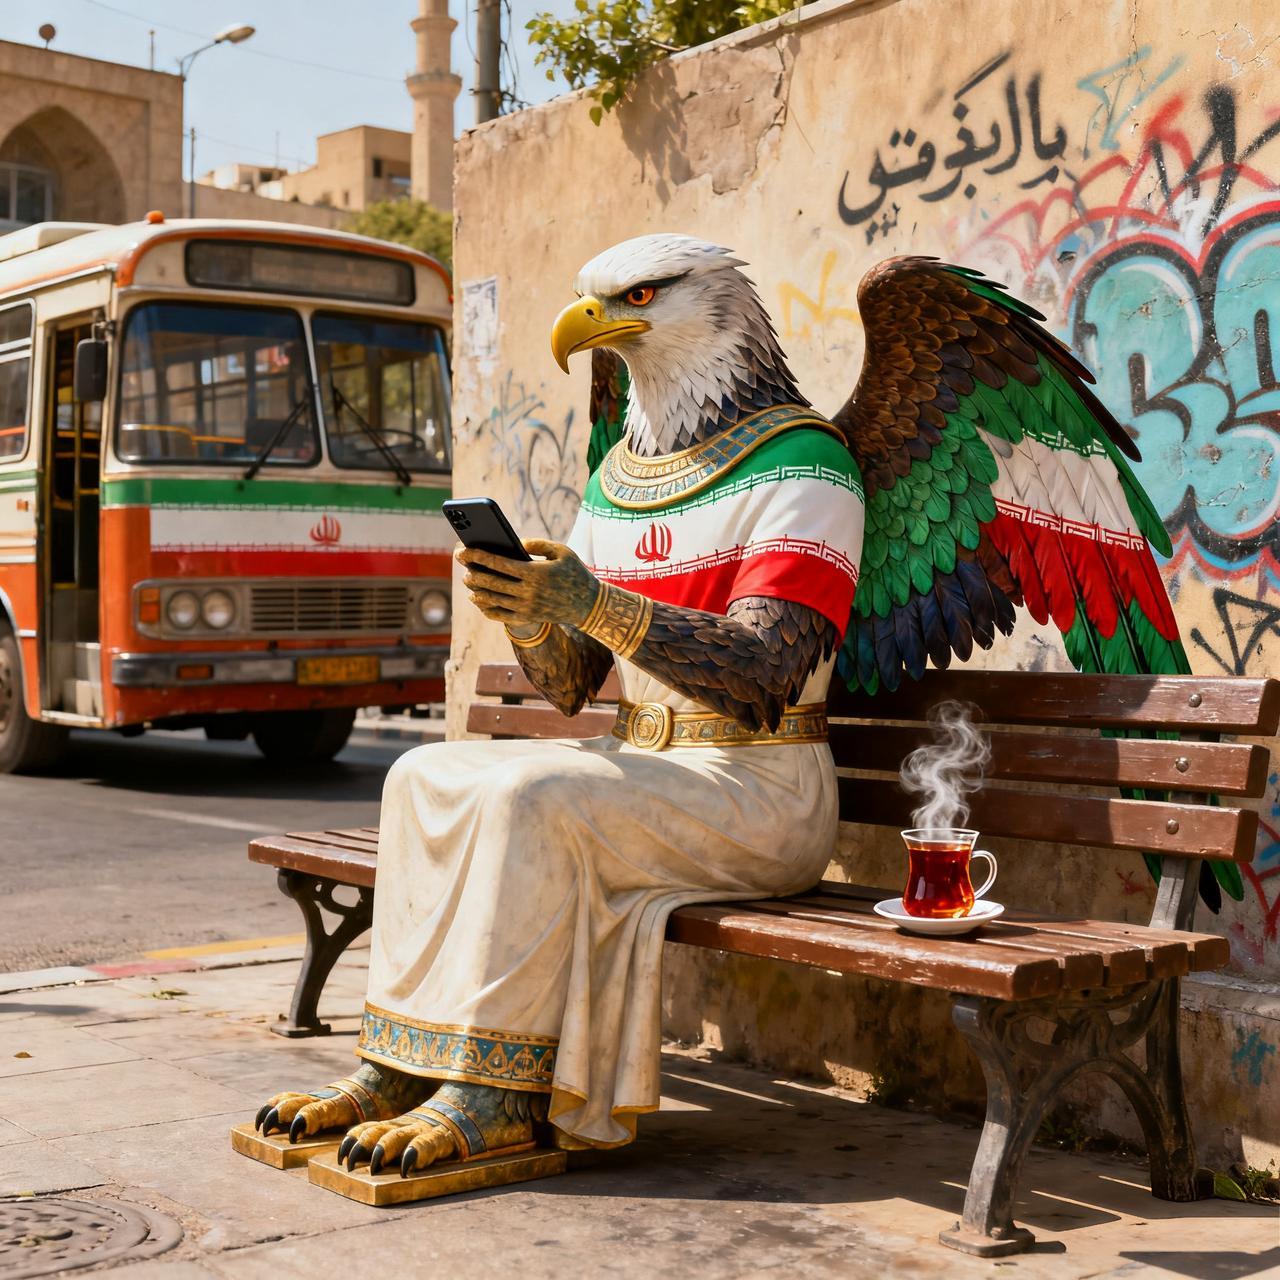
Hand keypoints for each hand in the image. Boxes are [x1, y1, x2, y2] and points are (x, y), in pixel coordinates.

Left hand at [458, 539, 600, 629]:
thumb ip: (538, 543)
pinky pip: (500, 616)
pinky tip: (479, 601)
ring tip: (469, 582)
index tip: (463, 550)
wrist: (589, 604)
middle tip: (462, 566)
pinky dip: (486, 608)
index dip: (478, 557)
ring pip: (492, 600)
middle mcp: (529, 592)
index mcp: (535, 572)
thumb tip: (515, 542)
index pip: (499, 563)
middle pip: (491, 583)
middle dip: (473, 573)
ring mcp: (527, 608)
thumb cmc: (575, 573)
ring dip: (477, 591)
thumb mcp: (562, 551)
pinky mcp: (528, 619)